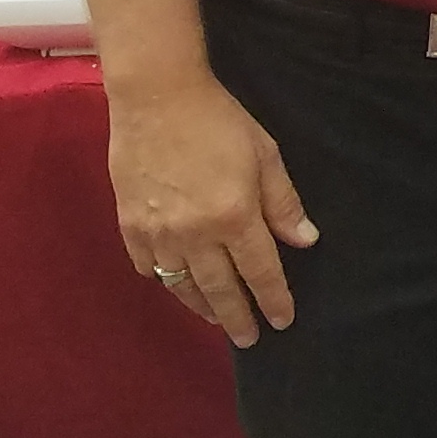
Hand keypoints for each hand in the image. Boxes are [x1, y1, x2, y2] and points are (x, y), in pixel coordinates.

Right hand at [107, 68, 315, 347]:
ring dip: (202, 306)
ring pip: (182, 286)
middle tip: (250, 339)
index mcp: (233, 216)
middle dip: (238, 318)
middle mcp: (195, 235)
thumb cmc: (219, 120)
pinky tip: (177, 284)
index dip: (274, 299)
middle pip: (220, 289)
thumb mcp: (265, 154)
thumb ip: (283, 202)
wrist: (156, 98)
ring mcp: (158, 234)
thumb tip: (306, 241)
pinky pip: (148, 267)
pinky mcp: (130, 227)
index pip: (260, 271)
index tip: (284, 320)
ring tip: (217, 320)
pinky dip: (164, 280)